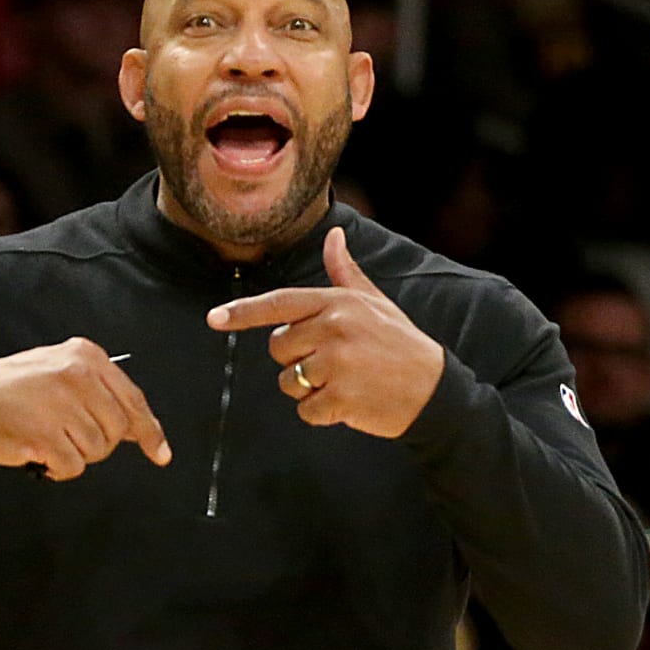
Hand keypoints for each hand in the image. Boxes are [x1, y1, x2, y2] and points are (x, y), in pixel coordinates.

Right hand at [0, 337, 170, 479]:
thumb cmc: (22, 389)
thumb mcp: (65, 372)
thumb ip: (103, 394)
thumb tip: (139, 429)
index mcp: (86, 357)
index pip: (132, 399)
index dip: (149, 431)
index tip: (160, 453)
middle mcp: (75, 375)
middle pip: (116, 430)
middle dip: (99, 442)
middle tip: (71, 435)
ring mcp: (59, 404)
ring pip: (96, 450)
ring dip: (76, 454)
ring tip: (51, 438)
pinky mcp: (43, 433)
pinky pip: (73, 466)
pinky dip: (59, 468)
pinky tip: (42, 453)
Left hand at [207, 227, 443, 437]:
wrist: (435, 391)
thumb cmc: (399, 344)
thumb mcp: (375, 303)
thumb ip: (345, 273)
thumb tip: (334, 235)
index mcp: (338, 304)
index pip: (280, 304)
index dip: (243, 312)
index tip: (214, 318)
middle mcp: (334, 329)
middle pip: (278, 349)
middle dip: (296, 360)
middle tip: (335, 363)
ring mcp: (337, 365)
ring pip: (288, 382)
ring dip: (309, 390)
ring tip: (345, 383)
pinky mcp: (341, 399)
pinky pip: (305, 410)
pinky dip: (322, 413)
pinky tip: (350, 404)